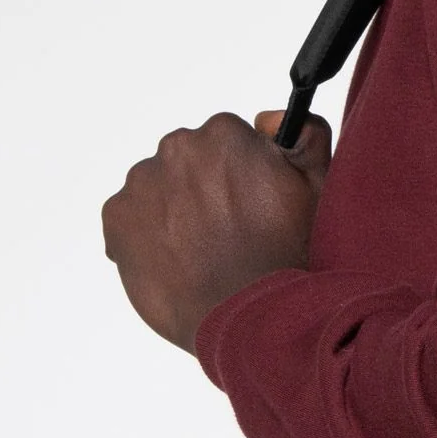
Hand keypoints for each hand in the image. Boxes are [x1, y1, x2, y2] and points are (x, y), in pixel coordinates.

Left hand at [102, 108, 331, 352]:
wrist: (247, 319)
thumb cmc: (286, 257)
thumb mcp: (319, 189)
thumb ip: (305, 136)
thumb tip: (267, 118)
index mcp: (224, 135)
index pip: (226, 141)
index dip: (241, 174)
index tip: (249, 204)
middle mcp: (177, 149)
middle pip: (188, 161)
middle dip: (204, 187)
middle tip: (227, 231)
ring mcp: (141, 184)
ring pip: (157, 188)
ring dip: (174, 210)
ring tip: (201, 252)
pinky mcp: (117, 219)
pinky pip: (129, 218)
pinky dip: (146, 235)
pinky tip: (176, 262)